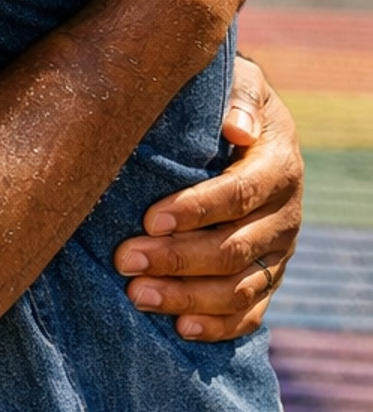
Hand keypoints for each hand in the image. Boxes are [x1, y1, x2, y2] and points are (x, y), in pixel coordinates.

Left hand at [115, 60, 300, 341]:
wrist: (243, 129)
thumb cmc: (223, 102)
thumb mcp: (239, 82)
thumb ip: (238, 97)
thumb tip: (237, 128)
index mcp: (279, 165)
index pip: (240, 194)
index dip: (196, 209)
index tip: (149, 217)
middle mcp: (285, 215)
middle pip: (235, 248)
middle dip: (178, 258)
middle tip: (125, 259)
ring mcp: (278, 253)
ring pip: (239, 288)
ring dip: (188, 297)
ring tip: (137, 295)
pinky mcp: (266, 279)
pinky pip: (249, 314)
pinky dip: (216, 326)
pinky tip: (179, 328)